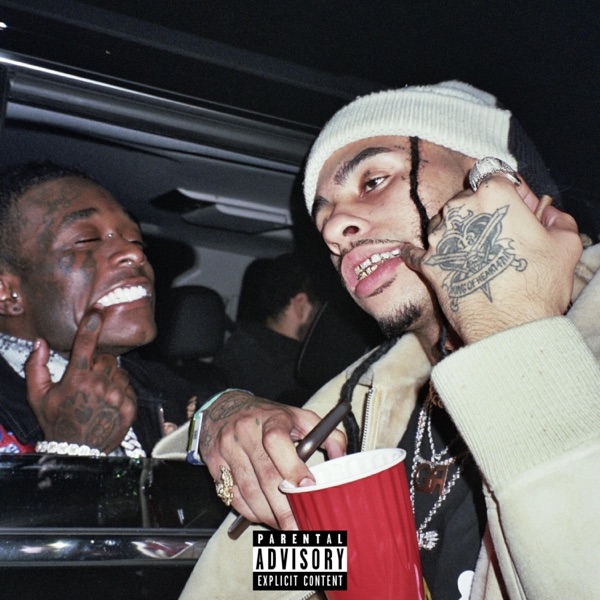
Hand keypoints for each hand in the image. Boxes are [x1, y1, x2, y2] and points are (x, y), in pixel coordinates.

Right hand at [25, 309, 137, 452]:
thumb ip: (36, 367)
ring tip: (98, 394)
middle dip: (99, 364)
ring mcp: (116, 396)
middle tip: (89, 380)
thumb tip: (40, 343)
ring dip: (111, 378)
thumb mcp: (38, 397)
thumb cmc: (56, 422)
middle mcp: (99, 385)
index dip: (92, 325)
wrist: (77, 451)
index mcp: (77, 379)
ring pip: (120, 372)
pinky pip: (129, 387)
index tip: (98, 312)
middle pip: (107, 358)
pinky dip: (121, 391)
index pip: (86, 344)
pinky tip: (108, 403)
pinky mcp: (130, 406)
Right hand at [200, 390, 345, 529]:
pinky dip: (249, 511)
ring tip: (283, 526)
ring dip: (267, 514)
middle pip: (265, 476)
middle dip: (284, 507)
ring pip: (248, 491)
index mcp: (271, 418)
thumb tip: (342, 458)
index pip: (278, 441)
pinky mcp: (215, 464)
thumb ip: (326, 434)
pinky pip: (232, 495)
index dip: (292, 467)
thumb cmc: (267, 416)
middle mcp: (246, 432)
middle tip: (299, 526)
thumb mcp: (298, 416)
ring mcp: (228, 449)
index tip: (308, 487)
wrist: (223, 408)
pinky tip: (263, 515)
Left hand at [400, 176, 581, 343]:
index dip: (508, 192)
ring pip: (444, 224)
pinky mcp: (428, 263)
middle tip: (497, 236)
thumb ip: (557, 219)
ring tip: (475, 254)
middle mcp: (459, 210)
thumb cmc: (537, 284)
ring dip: (456, 233)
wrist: (509, 326)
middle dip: (480, 213)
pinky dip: (418, 252)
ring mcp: (440, 238)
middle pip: (466, 200)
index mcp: (492, 195)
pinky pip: (416, 252)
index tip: (516, 207)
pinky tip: (416, 253)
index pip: (495, 176)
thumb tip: (547, 214)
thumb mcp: (565, 244)